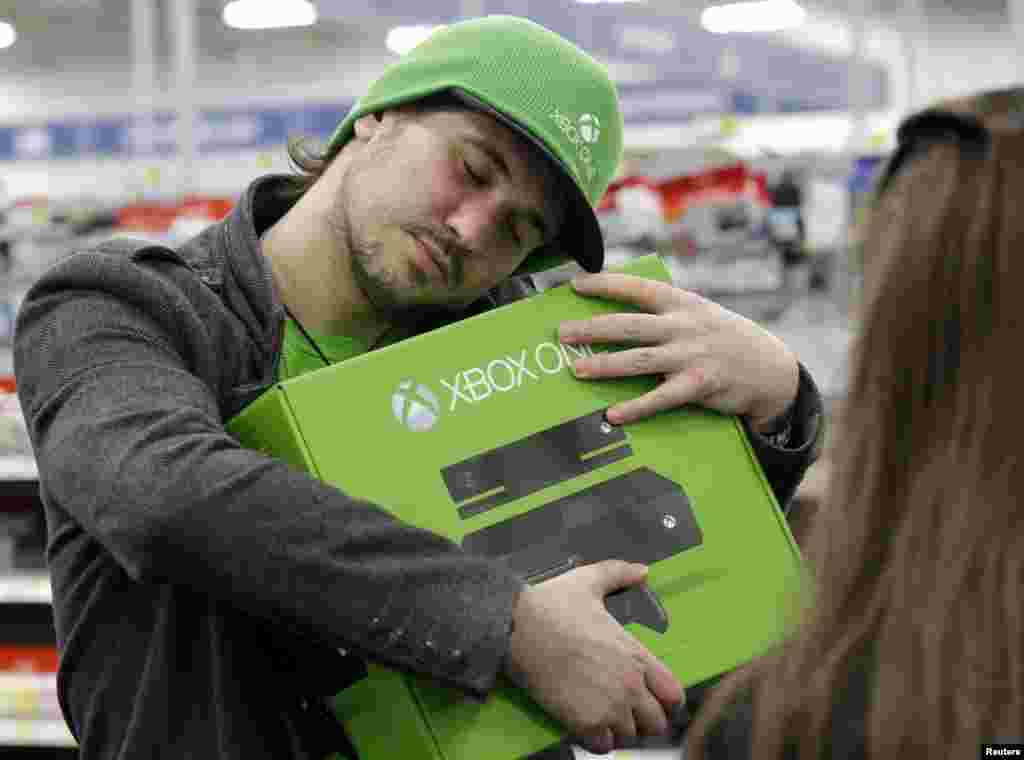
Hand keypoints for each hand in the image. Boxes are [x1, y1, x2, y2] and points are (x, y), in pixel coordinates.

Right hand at [503, 560, 683, 753]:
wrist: (516, 628)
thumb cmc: (552, 605)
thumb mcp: (588, 581)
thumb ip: (619, 574)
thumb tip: (643, 570)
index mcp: (635, 654)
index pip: (673, 694)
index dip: (665, 700)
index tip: (651, 698)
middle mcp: (629, 684)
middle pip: (657, 723)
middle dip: (643, 718)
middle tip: (624, 709)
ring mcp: (609, 706)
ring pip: (631, 737)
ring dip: (618, 729)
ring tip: (602, 715)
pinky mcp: (584, 722)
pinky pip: (604, 747)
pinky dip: (597, 740)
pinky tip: (585, 724)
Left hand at [558, 273, 798, 432]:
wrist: (770, 367)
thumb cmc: (722, 339)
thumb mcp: (698, 314)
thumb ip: (663, 314)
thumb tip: (616, 318)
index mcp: (681, 303)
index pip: (638, 288)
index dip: (606, 284)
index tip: (576, 284)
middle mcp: (684, 326)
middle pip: (629, 326)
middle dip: (593, 328)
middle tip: (562, 334)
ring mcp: (692, 355)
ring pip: (640, 360)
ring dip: (606, 365)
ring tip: (577, 370)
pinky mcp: (700, 385)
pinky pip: (661, 398)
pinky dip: (636, 407)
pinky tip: (613, 414)